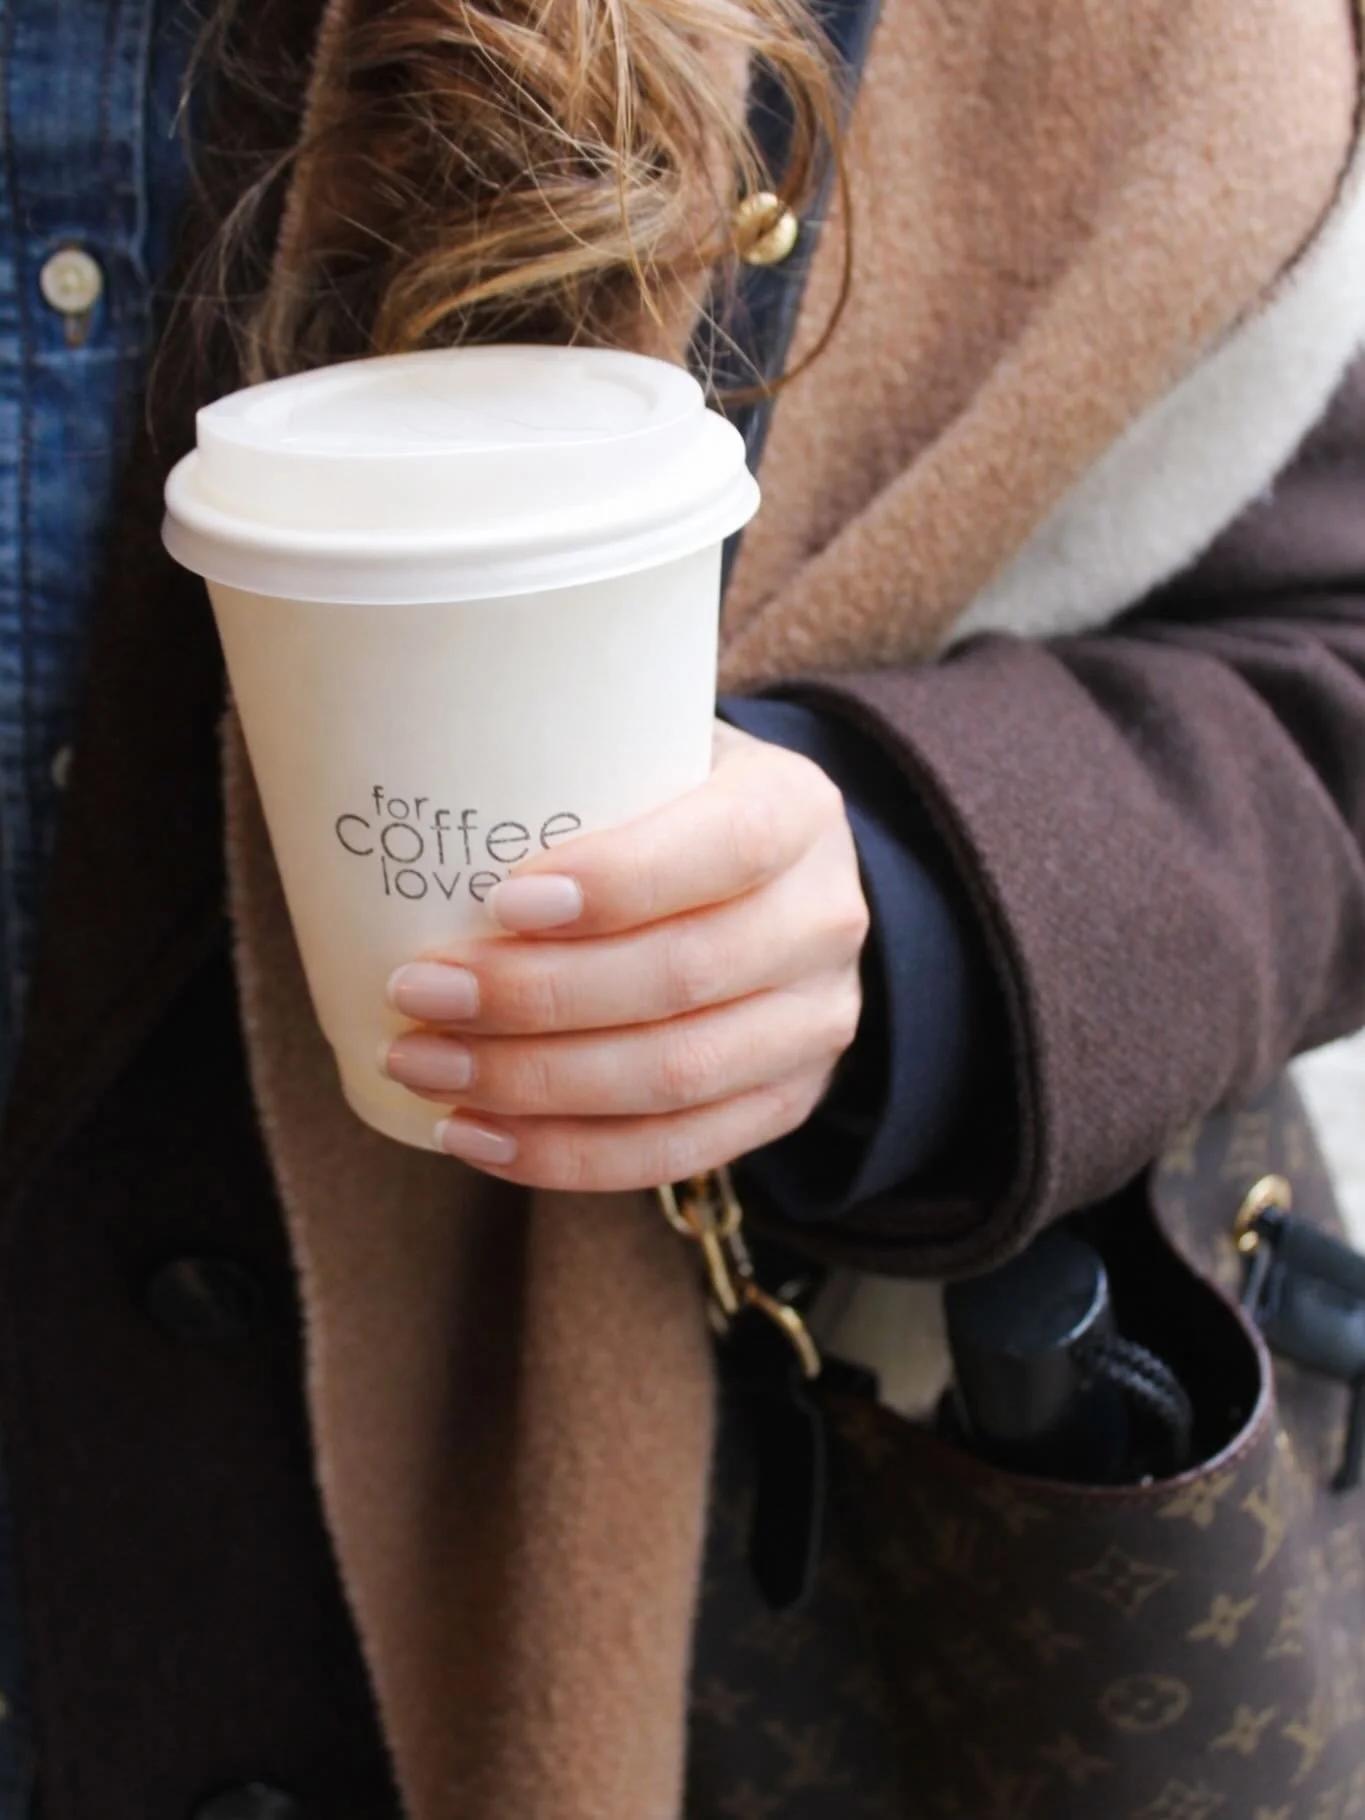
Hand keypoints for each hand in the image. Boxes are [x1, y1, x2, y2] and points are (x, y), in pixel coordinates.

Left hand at [381, 722, 870, 1191]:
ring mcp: (815, 1023)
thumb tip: (406, 782)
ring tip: (425, 1066)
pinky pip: (676, 1152)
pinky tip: (476, 1135)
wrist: (768, 884)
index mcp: (795, 810)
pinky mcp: (786, 1101)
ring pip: (676, 1077)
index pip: (724, 848)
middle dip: (537, 998)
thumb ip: (570, 766)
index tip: (500, 902)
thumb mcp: (649, 751)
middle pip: (684, 977)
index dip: (618, 883)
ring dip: (534, 1084)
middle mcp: (823, 919)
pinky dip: (566, 1155)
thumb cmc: (668, 808)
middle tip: (420, 993)